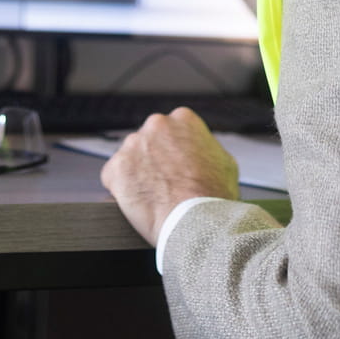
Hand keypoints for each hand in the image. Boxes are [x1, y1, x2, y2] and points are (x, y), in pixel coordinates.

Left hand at [99, 107, 240, 244]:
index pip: (173, 130)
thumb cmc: (213, 196)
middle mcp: (156, 124)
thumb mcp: (225, 163)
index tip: (177, 167)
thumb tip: (202, 153)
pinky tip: (138, 202)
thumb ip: (208, 149)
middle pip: (150, 141)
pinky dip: (121, 189)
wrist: (195, 220)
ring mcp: (133, 144)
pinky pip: (113, 176)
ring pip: (131, 158)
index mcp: (184, 119)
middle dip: (154, 159)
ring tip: (153, 196)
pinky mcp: (115, 167)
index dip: (175, 151)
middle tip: (165, 182)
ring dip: (138, 173)